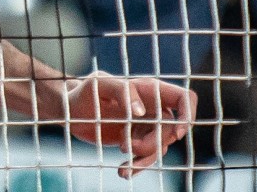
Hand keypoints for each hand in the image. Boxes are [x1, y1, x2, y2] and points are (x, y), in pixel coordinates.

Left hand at [61, 72, 196, 177]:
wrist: (68, 110)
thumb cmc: (83, 91)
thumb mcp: (98, 84)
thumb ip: (121, 90)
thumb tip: (141, 112)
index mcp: (148, 90)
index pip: (184, 99)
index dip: (188, 116)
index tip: (175, 134)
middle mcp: (151, 108)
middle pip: (171, 130)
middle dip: (152, 143)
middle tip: (125, 145)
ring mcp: (144, 126)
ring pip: (160, 147)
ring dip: (144, 158)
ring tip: (122, 161)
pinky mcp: (135, 141)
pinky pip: (147, 158)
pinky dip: (137, 166)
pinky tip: (123, 172)